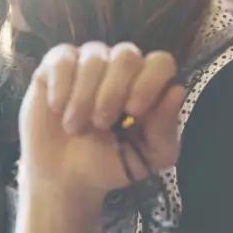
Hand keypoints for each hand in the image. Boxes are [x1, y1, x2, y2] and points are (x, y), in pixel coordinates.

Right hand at [19, 42, 184, 218]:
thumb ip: (164, 129)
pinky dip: (61, 86)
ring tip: (75, 126)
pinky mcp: (56, 65)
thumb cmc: (108, 164)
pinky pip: (63, 58)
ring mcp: (88, 63)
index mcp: (148, 85)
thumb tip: (176, 90)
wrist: (63, 177)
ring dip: (84, 96)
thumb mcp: (146, 157)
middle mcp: (121, 68)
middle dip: (113, 92)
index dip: (149, 82)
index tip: (133, 111)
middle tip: (101, 124)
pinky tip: (58, 109)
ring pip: (94, 56)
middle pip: (127, 55)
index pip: (160, 62)